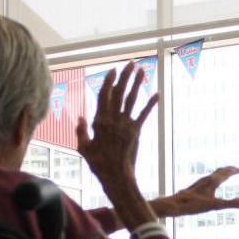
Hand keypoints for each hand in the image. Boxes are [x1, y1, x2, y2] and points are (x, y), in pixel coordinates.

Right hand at [76, 62, 158, 193]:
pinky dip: (151, 104)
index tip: (114, 69)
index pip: (104, 95)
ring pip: (132, 99)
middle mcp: (113, 119)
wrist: (116, 175)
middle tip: (131, 63)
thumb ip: (81, 131)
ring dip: (137, 84)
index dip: (109, 81)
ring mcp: (125, 124)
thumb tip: (80, 116)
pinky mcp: (136, 131)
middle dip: (126, 76)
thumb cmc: (98, 164)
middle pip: (120, 92)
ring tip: (142, 70)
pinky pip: (144, 114)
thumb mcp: (83, 148)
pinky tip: (157, 94)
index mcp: (99, 121)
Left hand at [159, 166, 238, 216]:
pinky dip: (210, 181)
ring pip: (210, 176)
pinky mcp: (191, 190)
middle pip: (218, 172)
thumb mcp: (215, 206)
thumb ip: (232, 204)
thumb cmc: (193, 205)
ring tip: (222, 176)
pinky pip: (203, 182)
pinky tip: (205, 188)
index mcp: (211, 182)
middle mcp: (204, 180)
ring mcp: (197, 185)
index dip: (233, 171)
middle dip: (227, 170)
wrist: (173, 205)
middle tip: (234, 169)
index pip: (224, 173)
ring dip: (218, 174)